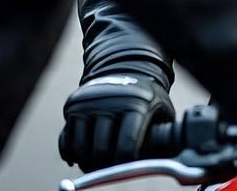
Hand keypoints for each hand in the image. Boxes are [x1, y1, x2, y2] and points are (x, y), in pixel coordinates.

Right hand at [59, 74, 174, 170]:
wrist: (124, 66)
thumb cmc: (145, 96)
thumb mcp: (160, 107)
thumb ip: (164, 132)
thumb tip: (170, 158)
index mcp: (135, 104)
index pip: (127, 144)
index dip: (125, 163)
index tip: (125, 166)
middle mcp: (110, 102)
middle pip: (101, 150)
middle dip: (104, 166)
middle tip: (107, 170)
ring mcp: (89, 103)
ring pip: (81, 147)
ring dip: (86, 162)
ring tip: (95, 165)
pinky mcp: (73, 105)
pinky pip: (66, 139)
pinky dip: (70, 153)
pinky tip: (79, 157)